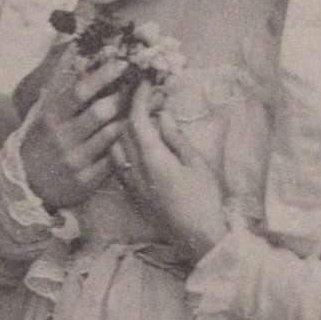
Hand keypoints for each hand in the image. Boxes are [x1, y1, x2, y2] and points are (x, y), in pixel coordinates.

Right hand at [20, 56, 127, 211]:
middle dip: (124, 96)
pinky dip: (127, 145)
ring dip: (130, 119)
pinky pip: (114, 160)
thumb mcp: (46, 108)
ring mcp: (75, 159)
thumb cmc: (44, 138)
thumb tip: (75, 45)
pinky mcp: (86, 180)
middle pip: (100, 112)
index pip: (79, 91)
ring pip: (111, 135)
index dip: (103, 75)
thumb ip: (62, 78)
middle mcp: (62, 137)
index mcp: (52, 116)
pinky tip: (139, 136)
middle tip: (142, 85)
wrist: (29, 182)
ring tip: (147, 106)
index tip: (123, 62)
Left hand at [112, 82, 227, 264]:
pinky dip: (123, 148)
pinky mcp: (132, 195)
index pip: (136, 119)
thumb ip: (175, 137)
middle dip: (132, 109)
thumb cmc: (204, 199)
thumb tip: (161, 114)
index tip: (145, 83)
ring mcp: (131, 184)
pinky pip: (118, 164)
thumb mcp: (196, 163)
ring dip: (124, 129)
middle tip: (150, 98)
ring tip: (141, 120)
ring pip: (116, 147)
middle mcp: (134, 169)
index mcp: (152, 158)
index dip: (138, 98)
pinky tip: (137, 145)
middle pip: (122, 130)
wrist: (198, 236)